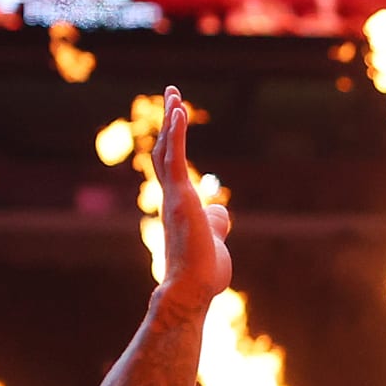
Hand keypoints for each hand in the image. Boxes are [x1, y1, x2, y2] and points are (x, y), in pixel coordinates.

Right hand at [152, 85, 232, 306]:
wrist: (192, 291)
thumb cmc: (203, 274)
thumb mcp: (214, 241)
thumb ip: (215, 222)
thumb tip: (219, 208)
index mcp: (178, 208)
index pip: (172, 168)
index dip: (173, 142)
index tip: (176, 119)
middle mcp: (170, 198)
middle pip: (165, 151)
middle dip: (169, 122)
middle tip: (172, 94)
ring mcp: (173, 197)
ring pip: (167, 150)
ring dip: (171, 120)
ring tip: (174, 93)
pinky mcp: (179, 197)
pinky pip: (175, 158)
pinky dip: (176, 132)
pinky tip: (179, 110)